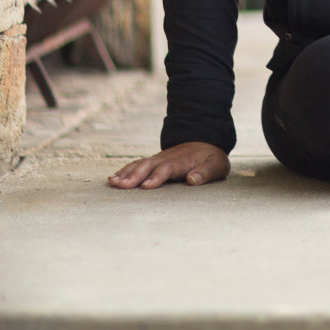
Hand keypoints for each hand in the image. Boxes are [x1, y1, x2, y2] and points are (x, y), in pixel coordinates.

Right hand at [107, 142, 229, 188]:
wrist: (205, 142)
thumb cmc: (211, 158)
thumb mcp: (217, 165)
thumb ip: (206, 172)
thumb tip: (192, 180)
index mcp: (183, 160)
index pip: (168, 168)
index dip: (157, 177)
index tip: (146, 186)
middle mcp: (167, 158)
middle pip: (148, 166)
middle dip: (134, 176)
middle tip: (122, 186)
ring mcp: (159, 159)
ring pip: (139, 164)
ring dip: (126, 173)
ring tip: (113, 183)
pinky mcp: (154, 162)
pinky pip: (137, 165)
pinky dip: (125, 171)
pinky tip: (113, 179)